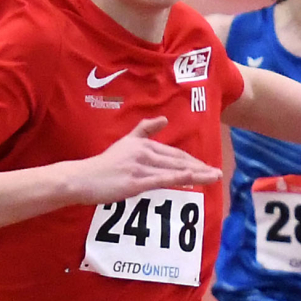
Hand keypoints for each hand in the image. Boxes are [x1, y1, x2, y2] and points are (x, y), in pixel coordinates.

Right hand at [65, 118, 222, 204]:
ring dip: (197, 174)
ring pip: (174, 169)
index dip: (193, 160)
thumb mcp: (124, 142)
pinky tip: (192, 180)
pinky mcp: (135, 181)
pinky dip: (179, 178)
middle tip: (218, 173)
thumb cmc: (103, 165)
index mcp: (143, 144)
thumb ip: (144, 130)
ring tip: (213, 178)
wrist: (83, 178)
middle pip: (178, 160)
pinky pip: (161, 179)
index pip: (174, 153)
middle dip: (200, 167)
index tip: (208, 167)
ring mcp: (140, 167)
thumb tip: (164, 119)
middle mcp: (144, 152)